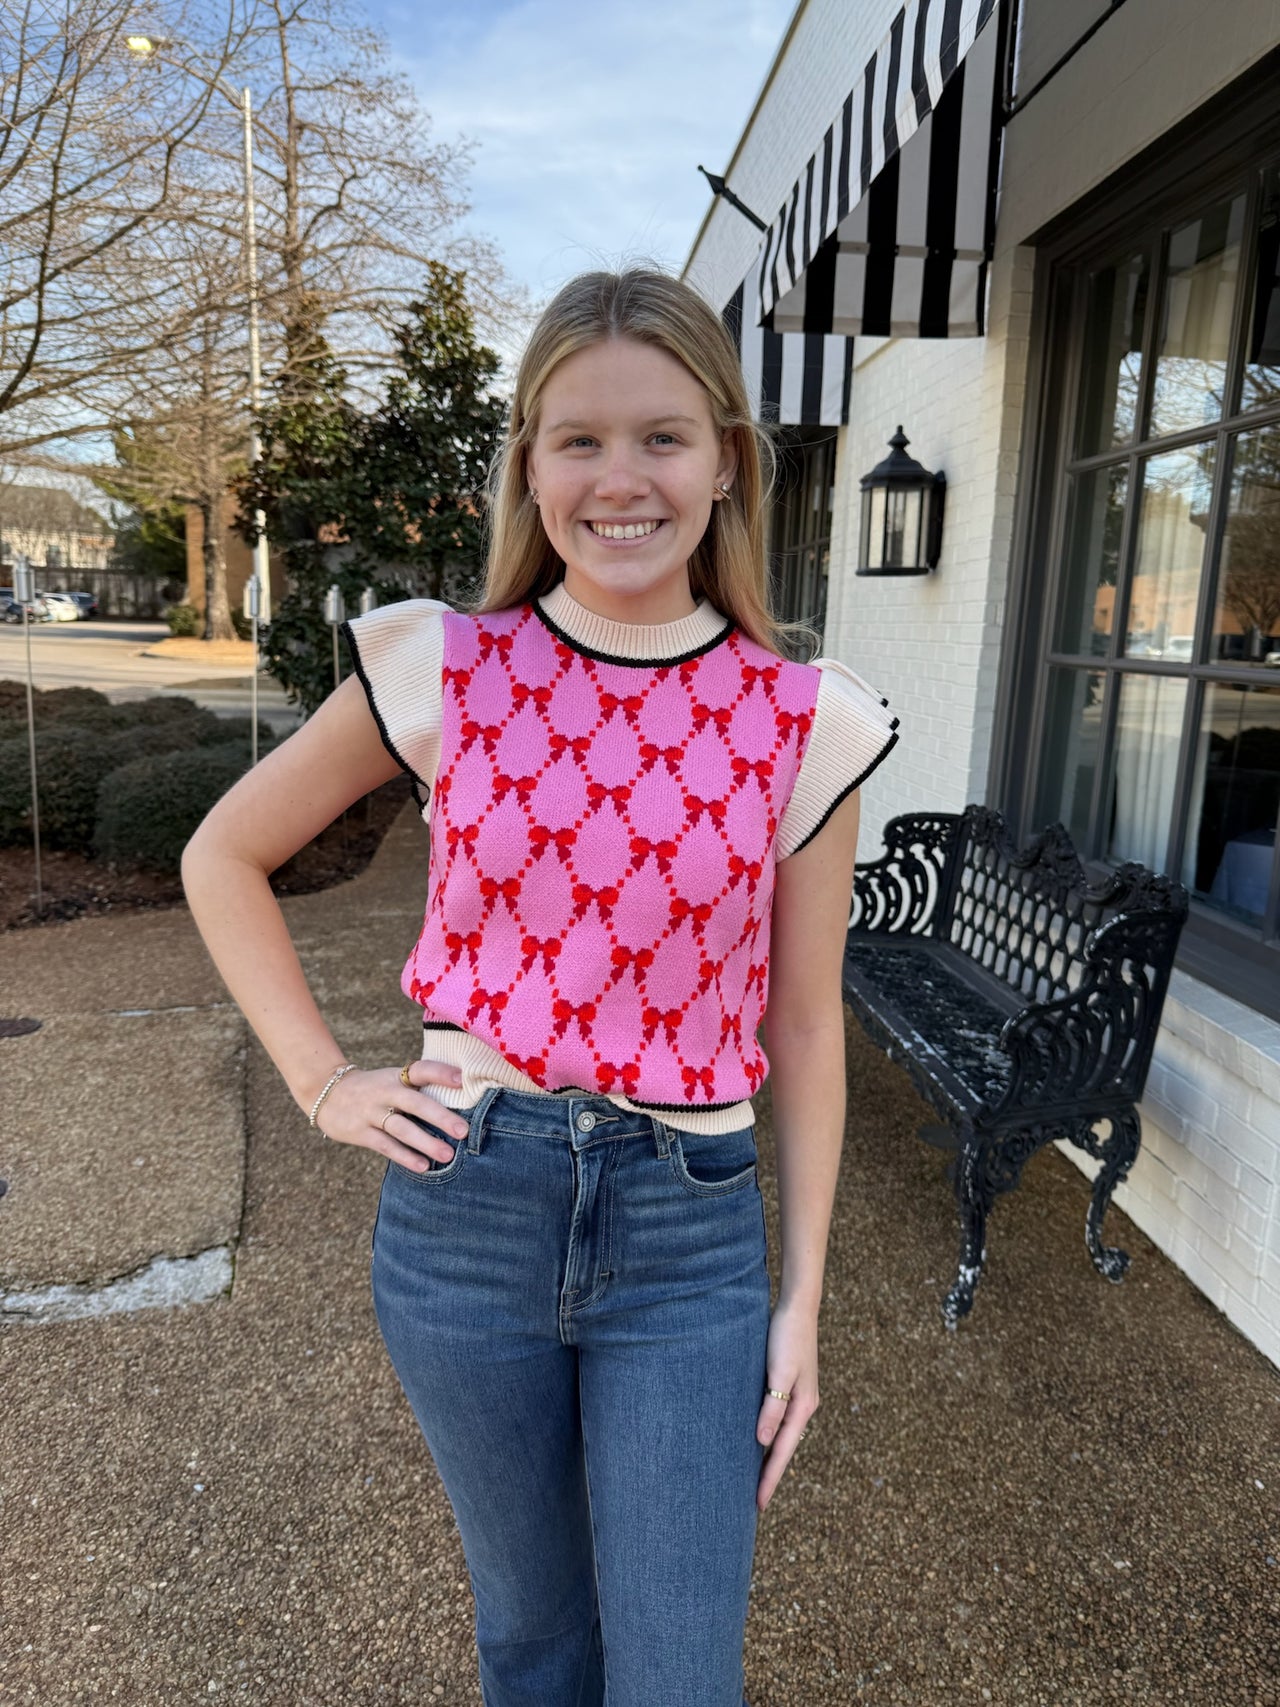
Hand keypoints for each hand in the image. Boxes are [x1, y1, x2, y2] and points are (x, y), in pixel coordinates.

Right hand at [314, 1058, 469, 1170]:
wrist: (326, 1092)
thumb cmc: (372, 1088)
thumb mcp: (392, 1079)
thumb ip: (418, 1087)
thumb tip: (460, 1097)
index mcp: (397, 1076)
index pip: (421, 1070)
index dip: (440, 1073)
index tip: (461, 1079)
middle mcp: (386, 1092)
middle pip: (415, 1103)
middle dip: (440, 1117)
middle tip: (463, 1131)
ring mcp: (372, 1112)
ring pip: (402, 1128)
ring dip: (425, 1142)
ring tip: (447, 1155)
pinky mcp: (361, 1132)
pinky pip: (386, 1146)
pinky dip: (405, 1156)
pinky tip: (422, 1166)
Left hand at [756, 1295, 819, 1510]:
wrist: (798, 1307)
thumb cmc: (787, 1337)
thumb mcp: (780, 1372)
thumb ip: (772, 1406)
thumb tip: (762, 1441)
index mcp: (803, 1407)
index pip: (782, 1452)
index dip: (769, 1478)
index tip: (757, 1504)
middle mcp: (803, 1406)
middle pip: (784, 1449)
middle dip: (769, 1474)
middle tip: (753, 1502)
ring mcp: (798, 1396)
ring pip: (781, 1435)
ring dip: (768, 1456)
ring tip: (751, 1477)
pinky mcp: (789, 1385)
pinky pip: (778, 1420)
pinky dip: (768, 1435)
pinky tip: (757, 1439)